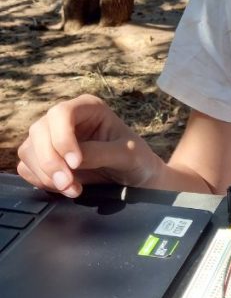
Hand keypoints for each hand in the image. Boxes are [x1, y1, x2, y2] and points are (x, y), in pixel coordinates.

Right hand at [17, 94, 161, 197]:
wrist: (135, 178)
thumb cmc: (136, 159)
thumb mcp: (128, 154)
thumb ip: (101, 153)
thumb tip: (71, 160)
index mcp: (88, 108)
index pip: (61, 113)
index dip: (62, 138)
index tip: (76, 163)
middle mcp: (65, 119)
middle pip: (39, 131)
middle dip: (51, 161)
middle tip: (69, 184)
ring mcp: (52, 138)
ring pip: (28, 150)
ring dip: (45, 174)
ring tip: (72, 189)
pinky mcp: (44, 158)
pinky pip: (27, 167)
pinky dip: (41, 180)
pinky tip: (64, 188)